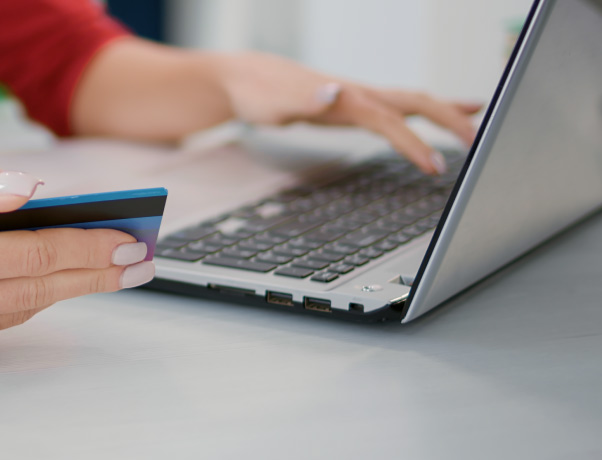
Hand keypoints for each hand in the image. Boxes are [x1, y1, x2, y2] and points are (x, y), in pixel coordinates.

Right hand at [0, 166, 154, 351]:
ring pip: (22, 308)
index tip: (127, 239)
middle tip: (139, 259)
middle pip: (37, 288)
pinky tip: (57, 275)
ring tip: (110, 265)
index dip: (86, 247)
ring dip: (69, 285)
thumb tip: (33, 191)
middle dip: (95, 272)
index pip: (32, 255)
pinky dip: (30, 295)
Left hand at [212, 52, 483, 173]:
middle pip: (416, 101)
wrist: (245, 79)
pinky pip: (398, 107)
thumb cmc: (259, 93)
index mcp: (346, 96)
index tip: (436, 167)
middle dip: (451, 119)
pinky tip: (437, 116)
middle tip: (484, 142)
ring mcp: (358, 96)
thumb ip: (304, 99)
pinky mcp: (353, 104)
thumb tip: (334, 92)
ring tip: (481, 120)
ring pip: (412, 101)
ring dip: (447, 110)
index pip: (390, 121)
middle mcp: (358, 93)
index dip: (415, 144)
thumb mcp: (274, 102)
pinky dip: (423, 112)